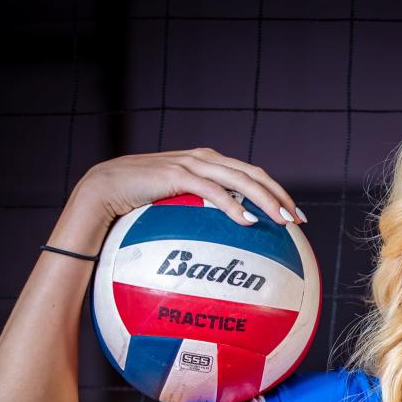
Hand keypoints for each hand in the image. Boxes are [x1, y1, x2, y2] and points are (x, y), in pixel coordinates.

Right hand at [74, 147, 306, 228]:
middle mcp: (205, 158)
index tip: (295, 214)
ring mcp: (191, 164)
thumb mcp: (177, 206)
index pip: (252, 174)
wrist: (103, 190)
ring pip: (240, 179)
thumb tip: (225, 242)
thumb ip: (201, 213)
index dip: (277, 192)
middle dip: (280, 196)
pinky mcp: (176, 174)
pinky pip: (212, 191)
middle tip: (298, 219)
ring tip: (282, 220)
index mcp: (209, 162)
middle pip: (254, 174)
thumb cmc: (138, 203)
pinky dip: (232, 205)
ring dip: (265, 199)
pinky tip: (247, 221)